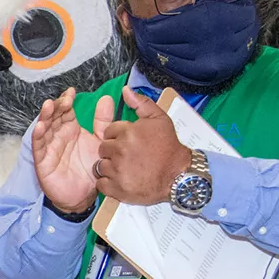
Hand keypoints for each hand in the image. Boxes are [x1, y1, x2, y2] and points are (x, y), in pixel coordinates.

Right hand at [31, 89, 107, 215]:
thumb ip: (103, 121)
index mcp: (71, 129)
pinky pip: (39, 146)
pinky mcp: (43, 161)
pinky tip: (41, 127)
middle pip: (54, 116)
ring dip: (45, 116)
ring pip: (45, 128)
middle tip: (65, 100)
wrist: (84, 195)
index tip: (72, 92)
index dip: (67, 100)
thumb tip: (107, 98)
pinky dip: (39, 136)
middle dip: (57, 106)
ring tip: (49, 106)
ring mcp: (49, 147)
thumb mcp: (100, 141)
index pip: (66, 111)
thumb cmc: (90, 169)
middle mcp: (59, 135)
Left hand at [96, 87, 192, 205]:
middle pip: (103, 148)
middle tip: (128, 156)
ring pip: (100, 166)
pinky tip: (121, 179)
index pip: (109, 131)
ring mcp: (118, 170)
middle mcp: (120, 150)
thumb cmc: (169, 146)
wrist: (178, 175)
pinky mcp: (117, 188)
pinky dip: (109, 183)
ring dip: (109, 167)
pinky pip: (101, 184)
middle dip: (112, 151)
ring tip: (126, 168)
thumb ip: (141, 103)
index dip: (118, 136)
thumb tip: (125, 90)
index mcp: (128, 132)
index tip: (130, 142)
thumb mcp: (159, 119)